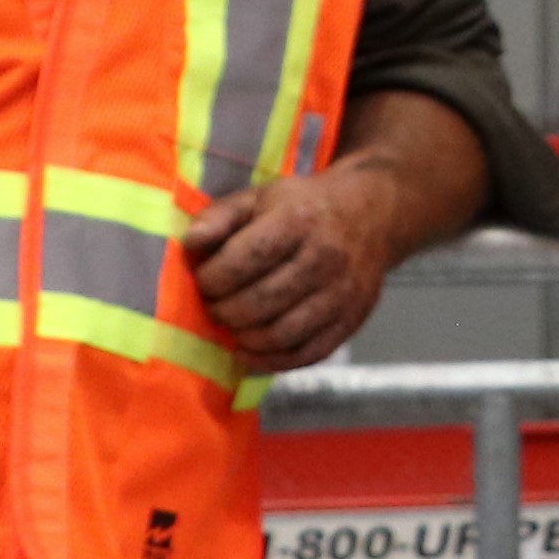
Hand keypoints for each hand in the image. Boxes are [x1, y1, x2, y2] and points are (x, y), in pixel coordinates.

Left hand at [185, 167, 394, 370]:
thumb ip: (220, 216)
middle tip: (213, 307)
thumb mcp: (260, 198)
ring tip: (231, 326)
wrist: (369, 216)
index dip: (212, 278)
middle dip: (224, 310)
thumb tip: (190, 244)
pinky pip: (307, 354)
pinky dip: (272, 360)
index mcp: (298, 221)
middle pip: (260, 302)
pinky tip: (250, 350)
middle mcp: (325, 258)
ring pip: (281, 334)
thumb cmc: (302, 208)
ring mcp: (343, 294)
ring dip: (244, 338)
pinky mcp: (352, 321)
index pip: (243, 260)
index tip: (202, 280)